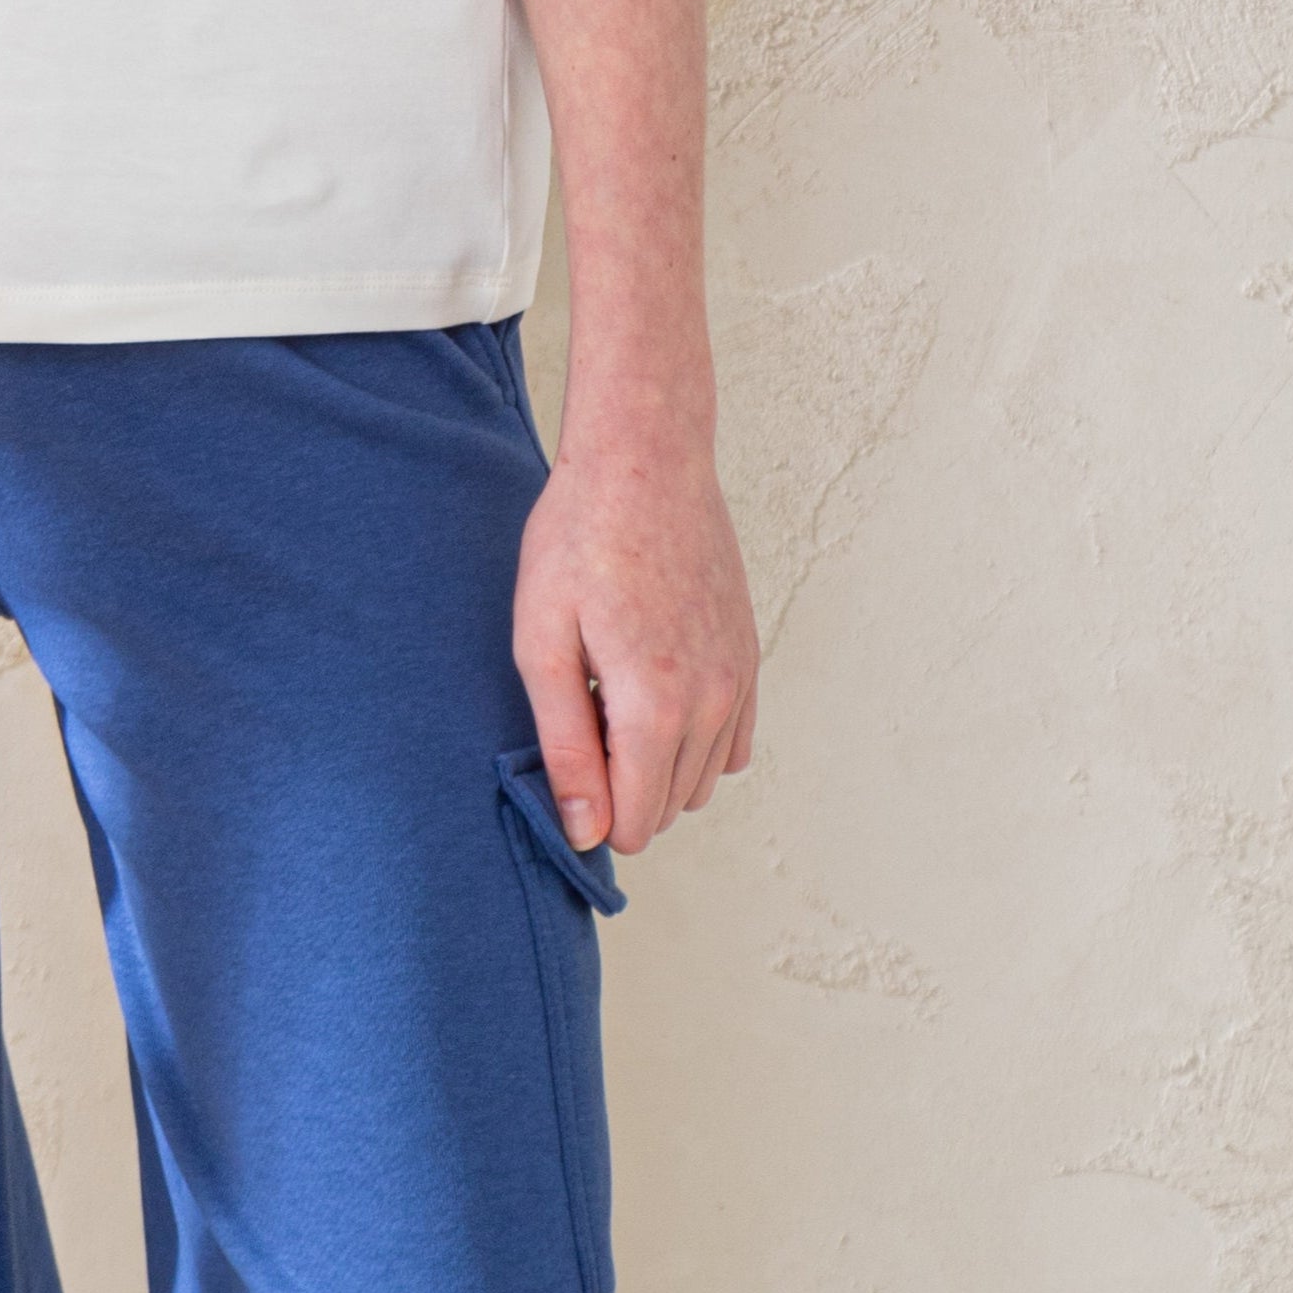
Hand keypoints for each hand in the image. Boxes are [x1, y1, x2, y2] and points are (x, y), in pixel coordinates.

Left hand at [513, 427, 756, 854]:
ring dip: (655, 766)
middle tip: (578, 711)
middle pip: (667, 809)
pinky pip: (732, 745)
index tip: (560, 755)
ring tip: (609, 694)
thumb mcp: (542, 641)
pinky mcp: (750, 659)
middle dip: (618, 787)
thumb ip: (565, 744)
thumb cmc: (578, 541)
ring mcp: (740, 681)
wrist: (645, 461)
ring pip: (701, 782)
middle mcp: (712, 703)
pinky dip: (694, 742)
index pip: (633, 822)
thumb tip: (585, 830)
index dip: (588, 810)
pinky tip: (651, 692)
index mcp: (655, 705)